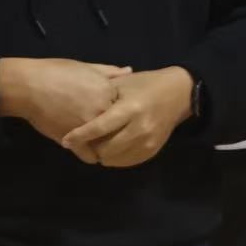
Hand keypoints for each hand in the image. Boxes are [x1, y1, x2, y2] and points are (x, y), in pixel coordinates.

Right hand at [0, 57, 129, 144]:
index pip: (125, 108)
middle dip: (116, 130)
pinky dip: (90, 156)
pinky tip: (88, 153)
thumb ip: (108, 71)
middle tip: (110, 132)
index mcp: (108, 92)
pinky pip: (90, 156)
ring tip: (100, 144)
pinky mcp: (75, 141)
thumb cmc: (55, 71)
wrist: (28, 86)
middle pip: (119, 127)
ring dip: (104, 145)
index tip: (116, 114)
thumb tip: (129, 71)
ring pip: (107, 144)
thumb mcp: (85, 67)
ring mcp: (89, 128)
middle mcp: (103, 111)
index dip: (120, 111)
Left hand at [60, 67, 192, 167]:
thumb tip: (74, 107)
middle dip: (90, 148)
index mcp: (130, 108)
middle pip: (106, 148)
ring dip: (101, 154)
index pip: (99, 127)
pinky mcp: (153, 150)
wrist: (179, 93)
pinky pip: (128, 162)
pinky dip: (114, 158)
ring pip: (115, 159)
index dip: (80, 136)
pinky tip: (108, 149)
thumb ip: (100, 95)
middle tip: (80, 143)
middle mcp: (140, 128)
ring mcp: (149, 141)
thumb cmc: (143, 84)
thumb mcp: (121, 83)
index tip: (66, 140)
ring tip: (93, 145)